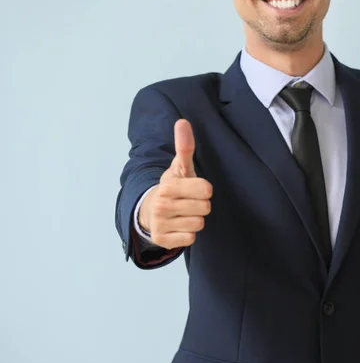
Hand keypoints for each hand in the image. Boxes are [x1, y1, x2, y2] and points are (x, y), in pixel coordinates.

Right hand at [139, 119, 212, 248]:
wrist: (150, 211)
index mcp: (168, 186)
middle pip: (205, 208)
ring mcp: (160, 224)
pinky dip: (188, 234)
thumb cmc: (173, 188)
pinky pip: (191, 239)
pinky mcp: (162, 240)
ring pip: (199, 224)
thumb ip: (184, 146)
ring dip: (195, 220)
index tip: (194, 189)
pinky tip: (179, 226)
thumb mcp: (180, 167)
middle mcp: (162, 205)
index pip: (206, 189)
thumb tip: (183, 121)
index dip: (204, 189)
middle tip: (189, 202)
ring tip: (183, 213)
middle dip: (201, 205)